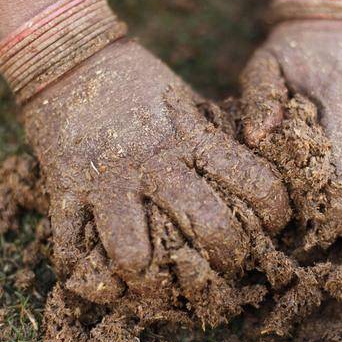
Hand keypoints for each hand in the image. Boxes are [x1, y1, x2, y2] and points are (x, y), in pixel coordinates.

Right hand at [22, 39, 289, 283]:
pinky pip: (72, 252)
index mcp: (192, 137)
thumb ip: (219, 134)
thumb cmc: (138, 85)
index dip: (276, 213)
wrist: (69, 58)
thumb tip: (259, 159)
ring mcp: (107, 181)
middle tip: (227, 265)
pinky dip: (88, 277)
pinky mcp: (64, 191)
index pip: (255, 181)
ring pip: (135, 255)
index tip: (273, 226)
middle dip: (229, 259)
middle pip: (210, 226)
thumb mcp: (188, 102)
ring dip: (151, 283)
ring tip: (159, 281)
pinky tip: (107, 279)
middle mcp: (155, 163)